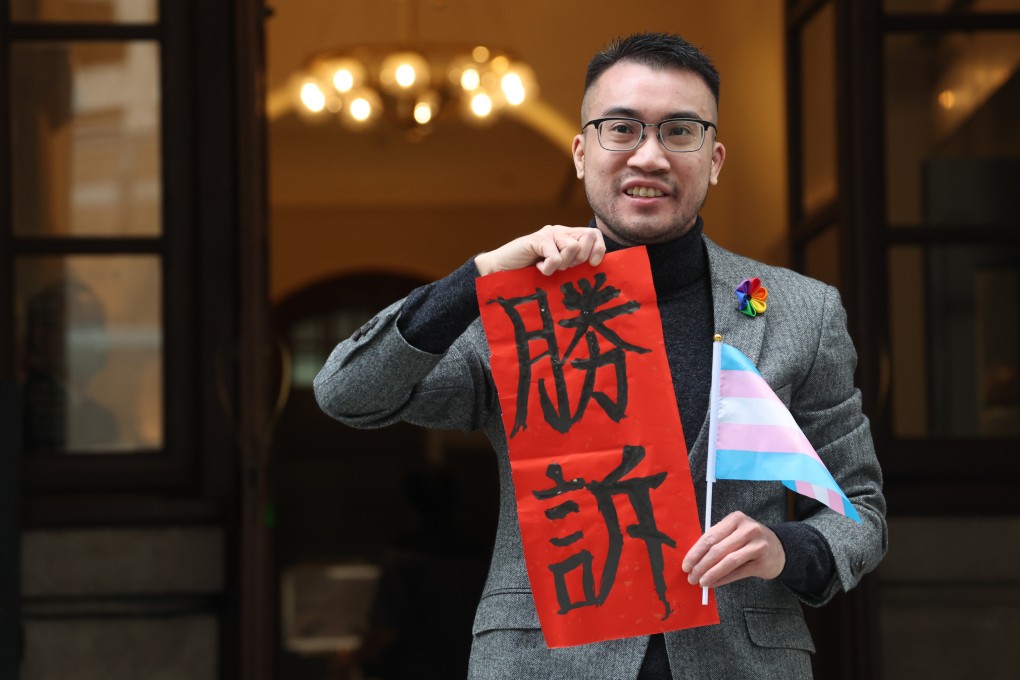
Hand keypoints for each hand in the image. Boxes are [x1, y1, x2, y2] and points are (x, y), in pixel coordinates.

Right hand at [475, 225, 605, 275]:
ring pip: (573, 247)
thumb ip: (575, 265)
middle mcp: (561, 232)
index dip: (598, 249)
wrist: (501, 272)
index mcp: (569, 238)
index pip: (594, 235)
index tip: (591, 265)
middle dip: (580, 259)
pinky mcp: (538, 239)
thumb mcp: (560, 271)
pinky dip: (548, 269)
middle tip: (562, 268)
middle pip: (588, 238)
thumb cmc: (531, 275)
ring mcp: (549, 233)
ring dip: (562, 265)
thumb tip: (597, 268)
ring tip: (547, 267)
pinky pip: (555, 257)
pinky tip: (537, 268)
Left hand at [682, 511, 785, 588]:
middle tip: (691, 578)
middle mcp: (747, 529)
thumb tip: (693, 560)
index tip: (685, 565)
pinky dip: (723, 579)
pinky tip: (714, 583)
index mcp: (735, 518)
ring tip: (701, 582)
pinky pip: (738, 572)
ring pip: (728, 561)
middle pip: (717, 549)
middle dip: (701, 566)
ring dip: (711, 574)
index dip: (695, 553)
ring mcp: (757, 545)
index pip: (710, 536)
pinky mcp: (762, 561)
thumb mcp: (734, 533)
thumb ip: (717, 541)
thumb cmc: (749, 541)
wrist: (780, 549)